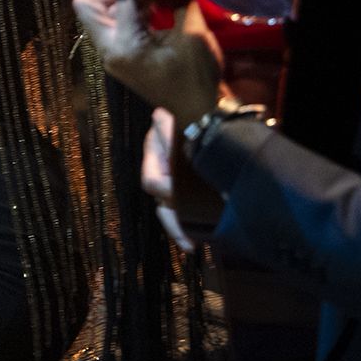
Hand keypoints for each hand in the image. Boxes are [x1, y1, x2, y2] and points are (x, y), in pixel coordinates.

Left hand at [71, 0, 222, 121]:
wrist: (199, 111)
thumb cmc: (196, 76)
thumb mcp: (193, 34)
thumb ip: (181, 0)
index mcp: (123, 45)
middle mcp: (109, 51)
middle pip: (89, 6)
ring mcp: (112, 57)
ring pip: (99, 16)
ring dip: (122, 4)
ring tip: (153, 4)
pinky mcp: (120, 59)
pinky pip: (112, 28)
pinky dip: (128, 16)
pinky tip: (154, 18)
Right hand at [142, 110, 197, 251]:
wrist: (207, 123)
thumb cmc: (188, 121)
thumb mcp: (178, 122)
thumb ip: (170, 125)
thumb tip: (160, 115)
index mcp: (155, 158)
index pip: (153, 182)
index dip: (165, 189)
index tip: (178, 194)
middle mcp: (161, 174)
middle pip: (161, 204)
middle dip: (173, 223)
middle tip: (187, 240)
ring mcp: (173, 185)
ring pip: (171, 213)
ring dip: (180, 230)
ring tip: (192, 245)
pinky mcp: (187, 193)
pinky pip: (183, 213)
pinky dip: (190, 226)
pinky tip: (199, 239)